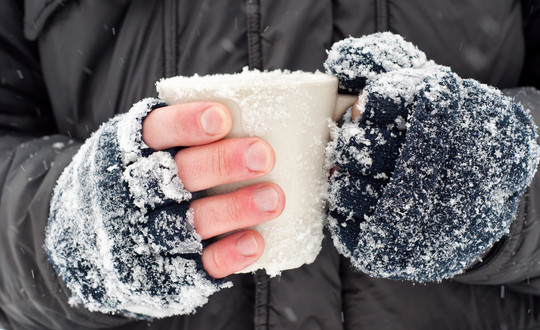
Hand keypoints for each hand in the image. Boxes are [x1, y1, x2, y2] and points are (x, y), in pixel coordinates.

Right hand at [142, 102, 284, 277]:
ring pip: (192, 221)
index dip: (186, 124)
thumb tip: (251, 113)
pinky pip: (198, 264)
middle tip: (263, 155)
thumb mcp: (144, 149)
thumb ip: (183, 135)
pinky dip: (227, 254)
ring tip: (273, 198)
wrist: (92, 242)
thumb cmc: (140, 179)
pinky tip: (255, 241)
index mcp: (131, 152)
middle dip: (222, 164)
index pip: (155, 132)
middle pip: (178, 176)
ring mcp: (149, 234)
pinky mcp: (166, 269)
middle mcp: (135, 193)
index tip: (222, 118)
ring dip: (235, 209)